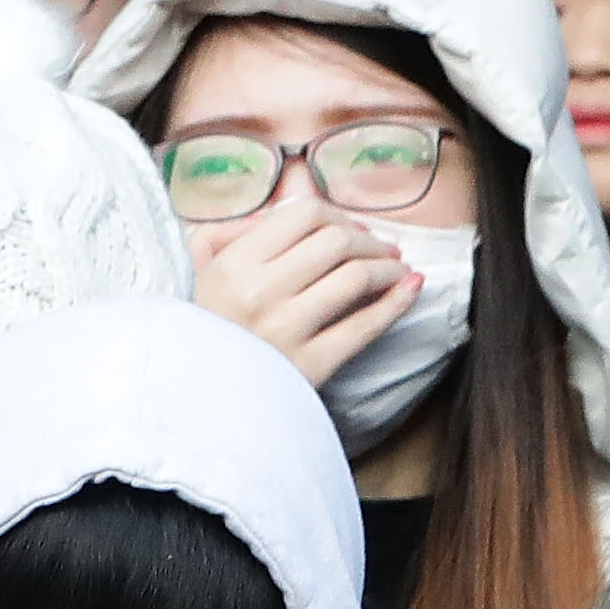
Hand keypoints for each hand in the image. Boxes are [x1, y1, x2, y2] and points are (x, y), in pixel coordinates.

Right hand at [186, 197, 417, 384]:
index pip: (304, 215)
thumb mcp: (199, 269)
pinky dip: (397, 301)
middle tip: (381, 250)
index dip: (338, 215)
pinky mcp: (311, 364)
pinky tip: (410, 287)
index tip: (350, 230)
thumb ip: (231, 231)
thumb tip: (284, 211)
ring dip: (388, 268)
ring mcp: (286, 330)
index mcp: (233, 264)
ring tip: (395, 270)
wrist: (203, 397)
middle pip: (338, 242)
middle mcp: (259, 293)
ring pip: (357, 278)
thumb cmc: (207, 327)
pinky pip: (366, 326)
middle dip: (370, 241)